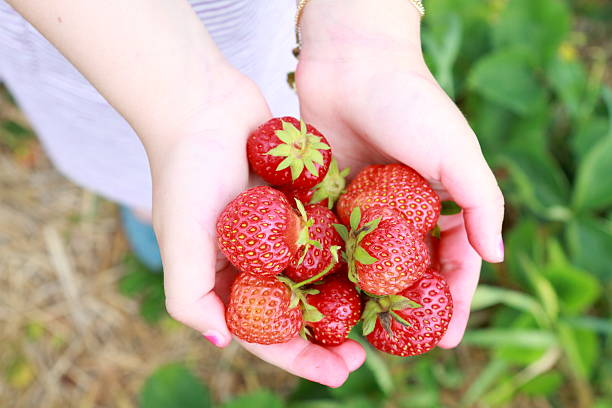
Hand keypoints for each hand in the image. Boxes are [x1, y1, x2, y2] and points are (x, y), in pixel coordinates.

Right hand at [145, 69, 363, 386]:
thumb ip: (189, 296)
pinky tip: (379, 264)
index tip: (340, 372)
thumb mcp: (179, 238)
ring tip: (378, 317)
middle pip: (296, 312)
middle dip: (326, 337)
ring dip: (343, 299)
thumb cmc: (185, 171)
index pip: (264, 333)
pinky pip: (326, 235)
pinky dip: (347, 252)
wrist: (204, 105)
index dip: (299, 358)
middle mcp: (253, 262)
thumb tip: (221, 342)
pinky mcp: (298, 205)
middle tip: (363, 354)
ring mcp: (278, 234)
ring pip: (316, 276)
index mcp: (224, 278)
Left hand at [297, 0, 504, 347]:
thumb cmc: (411, 104)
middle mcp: (402, 208)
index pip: (452, 261)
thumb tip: (496, 256)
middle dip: (406, 307)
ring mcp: (364, 205)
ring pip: (368, 262)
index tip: (444, 338)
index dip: (452, 300)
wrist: (351, 64)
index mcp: (439, 200)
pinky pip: (332, 239)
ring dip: (365, 296)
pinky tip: (324, 296)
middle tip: (397, 346)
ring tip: (357, 332)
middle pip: (407, 269)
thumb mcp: (458, 152)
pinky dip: (332, 267)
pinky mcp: (328, 196)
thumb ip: (481, 204)